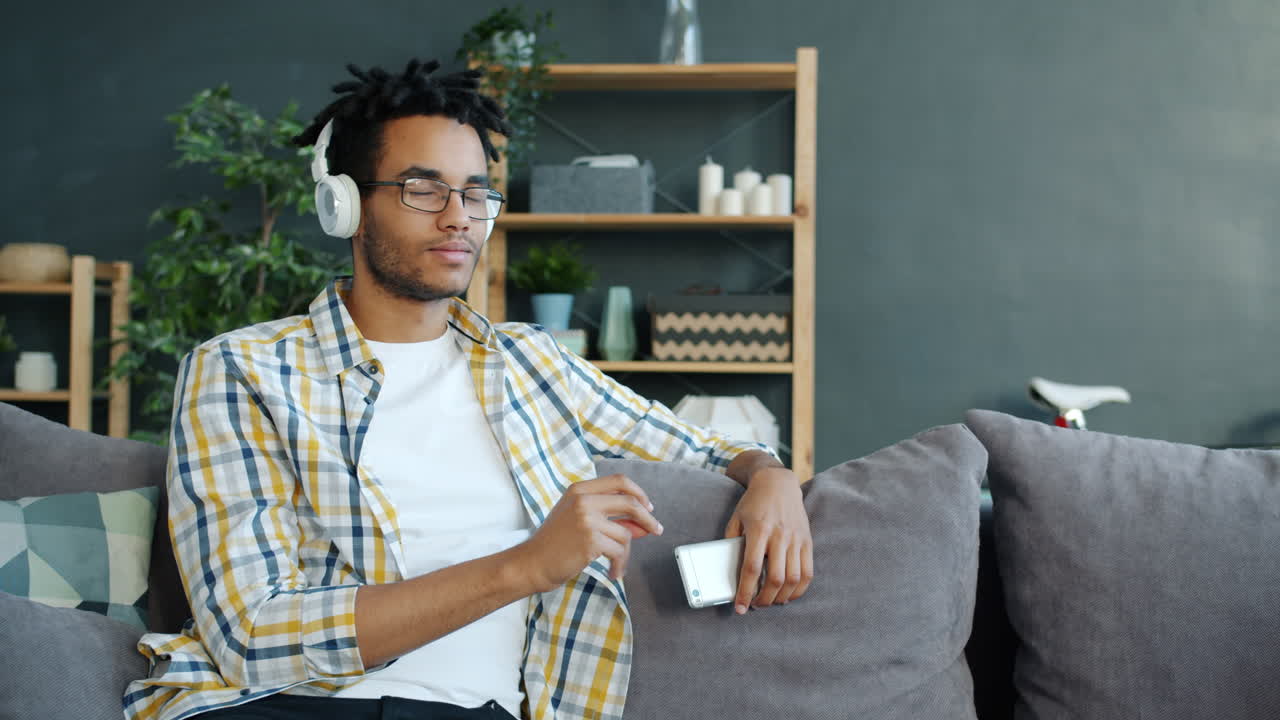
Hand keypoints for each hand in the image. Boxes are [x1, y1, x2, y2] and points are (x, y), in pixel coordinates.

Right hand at [517, 474, 662, 591]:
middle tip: (656, 530)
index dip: (638, 493)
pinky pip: (619, 551)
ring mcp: (587, 519)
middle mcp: (583, 500)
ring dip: (625, 553)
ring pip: (626, 533)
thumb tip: (643, 526)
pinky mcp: (591, 540)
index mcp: (579, 490)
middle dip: (648, 518)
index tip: (648, 507)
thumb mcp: (580, 522)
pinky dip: (619, 564)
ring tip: (616, 564)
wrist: (532, 563)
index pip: (619, 481)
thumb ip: (610, 519)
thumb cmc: (555, 544)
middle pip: (630, 502)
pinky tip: (613, 572)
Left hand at [725, 468, 812, 613]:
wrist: (778, 482)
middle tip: (755, 606)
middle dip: (764, 599)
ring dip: (781, 597)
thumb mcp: (736, 519)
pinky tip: (789, 595)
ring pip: (793, 578)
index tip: (739, 607)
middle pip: (775, 578)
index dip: (745, 592)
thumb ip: (732, 543)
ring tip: (771, 602)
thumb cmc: (753, 502)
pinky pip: (807, 572)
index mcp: (759, 530)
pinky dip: (799, 589)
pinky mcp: (807, 541)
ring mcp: (796, 539)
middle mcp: (780, 536)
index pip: (751, 568)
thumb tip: (728, 570)